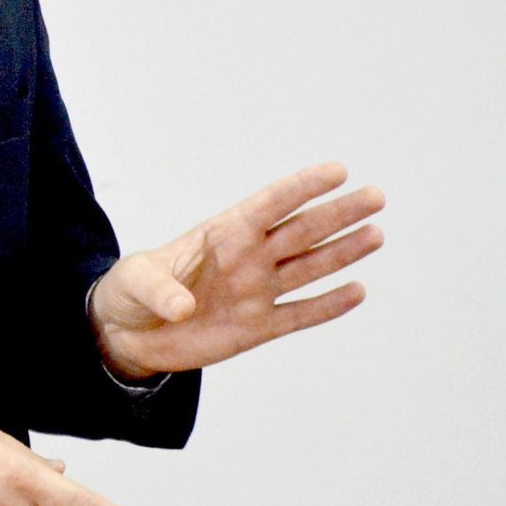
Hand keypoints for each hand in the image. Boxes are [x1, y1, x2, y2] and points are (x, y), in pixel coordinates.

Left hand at [90, 161, 384, 379]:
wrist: (130, 334)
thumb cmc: (130, 293)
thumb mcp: (134, 283)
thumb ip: (159, 291)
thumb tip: (183, 308)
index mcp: (221, 234)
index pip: (269, 204)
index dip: (302, 188)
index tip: (337, 171)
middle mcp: (247, 257)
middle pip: (301, 231)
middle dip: (337, 213)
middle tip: (375, 196)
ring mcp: (256, 291)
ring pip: (309, 267)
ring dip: (343, 252)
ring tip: (376, 233)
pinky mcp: (258, 327)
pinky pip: (300, 314)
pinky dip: (328, 306)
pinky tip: (357, 292)